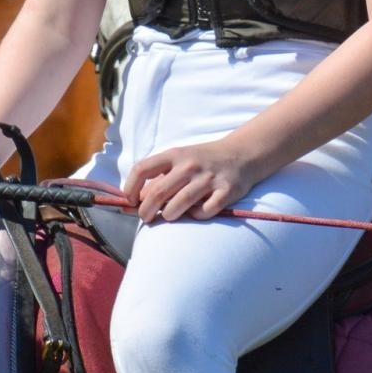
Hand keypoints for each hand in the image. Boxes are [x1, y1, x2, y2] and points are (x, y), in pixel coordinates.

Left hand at [121, 138, 261, 221]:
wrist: (241, 154)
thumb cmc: (202, 161)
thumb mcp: (179, 161)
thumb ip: (157, 179)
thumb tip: (130, 203)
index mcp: (174, 155)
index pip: (142, 169)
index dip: (130, 188)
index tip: (130, 201)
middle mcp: (190, 165)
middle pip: (157, 193)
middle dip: (146, 211)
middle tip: (146, 218)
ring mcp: (208, 178)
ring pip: (178, 206)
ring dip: (169, 216)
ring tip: (169, 216)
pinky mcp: (226, 191)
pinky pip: (204, 212)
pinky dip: (197, 216)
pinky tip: (197, 212)